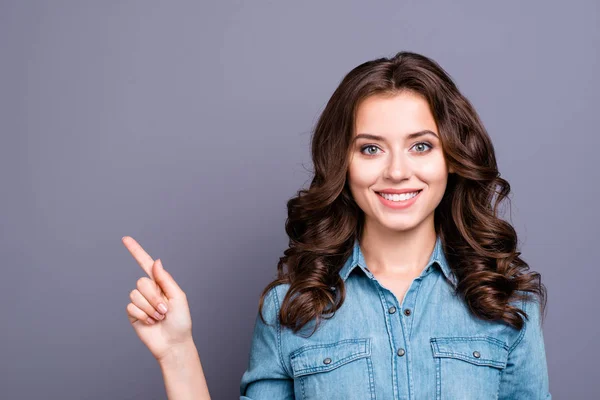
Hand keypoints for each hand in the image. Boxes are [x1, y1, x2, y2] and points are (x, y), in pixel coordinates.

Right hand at [122, 236, 193, 362]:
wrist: (173, 343)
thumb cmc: (180, 321)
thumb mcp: (178, 297)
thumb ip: (165, 279)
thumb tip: (156, 261)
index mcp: (161, 283)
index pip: (145, 264)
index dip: (136, 251)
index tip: (125, 239)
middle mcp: (149, 290)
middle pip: (142, 282)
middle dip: (154, 297)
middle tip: (165, 310)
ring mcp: (139, 302)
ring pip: (135, 295)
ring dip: (150, 308)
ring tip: (159, 317)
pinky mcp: (132, 314)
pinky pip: (131, 307)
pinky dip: (143, 315)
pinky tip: (150, 322)